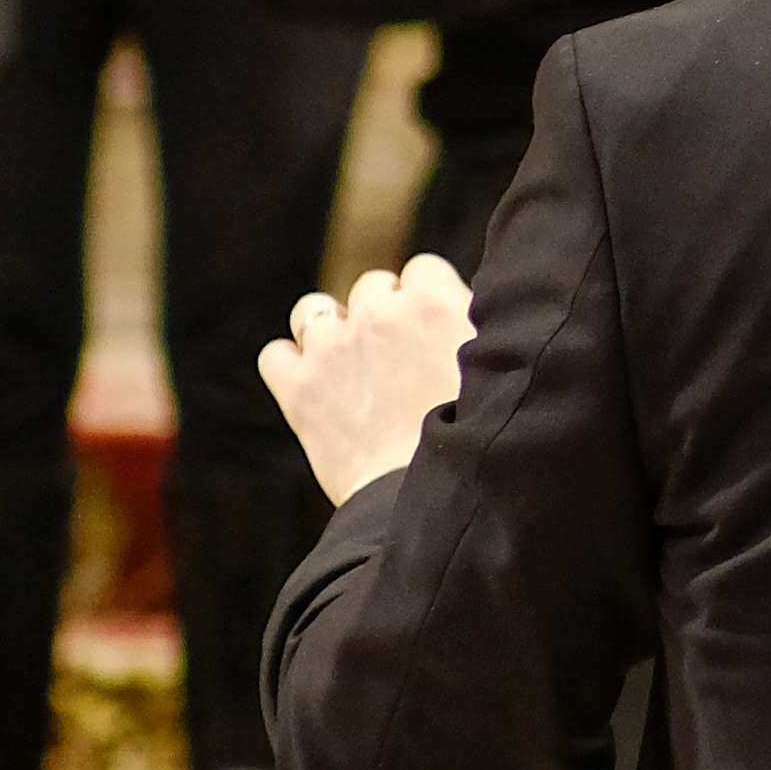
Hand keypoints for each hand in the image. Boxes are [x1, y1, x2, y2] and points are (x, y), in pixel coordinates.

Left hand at [259, 253, 476, 501]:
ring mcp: (333, 347)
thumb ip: (474, 328)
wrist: (424, 499)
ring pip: (314, 310)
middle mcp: (380, 312)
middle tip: (399, 365)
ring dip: (328, 332)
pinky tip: (312, 388)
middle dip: (381, 318)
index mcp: (434, 301)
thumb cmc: (476, 444)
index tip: (433, 334)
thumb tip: (466, 312)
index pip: (422, 270)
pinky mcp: (299, 387)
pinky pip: (275, 355)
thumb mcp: (495, 369)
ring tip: (348, 369)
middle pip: (372, 288)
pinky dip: (289, 369)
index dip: (427, 302)